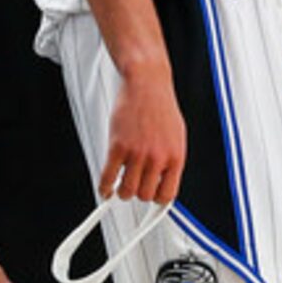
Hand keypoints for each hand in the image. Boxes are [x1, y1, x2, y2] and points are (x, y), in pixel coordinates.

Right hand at [103, 64, 185, 203]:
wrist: (146, 82)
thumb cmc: (161, 105)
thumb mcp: (177, 135)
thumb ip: (171, 159)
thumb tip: (165, 180)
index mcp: (176, 156)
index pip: (167, 194)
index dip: (157, 200)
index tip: (151, 199)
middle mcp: (157, 158)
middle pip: (145, 195)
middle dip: (138, 193)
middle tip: (133, 186)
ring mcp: (137, 153)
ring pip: (126, 190)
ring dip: (121, 191)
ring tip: (120, 185)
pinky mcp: (118, 146)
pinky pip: (108, 176)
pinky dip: (104, 187)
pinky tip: (105, 187)